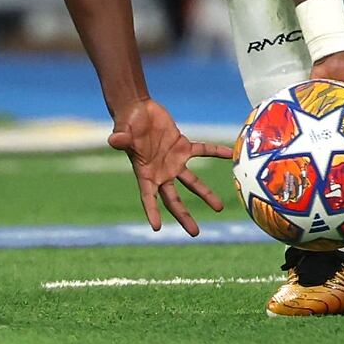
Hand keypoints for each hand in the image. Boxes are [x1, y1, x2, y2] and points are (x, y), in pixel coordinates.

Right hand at [107, 99, 229, 235]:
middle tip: (195, 233)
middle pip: (174, 200)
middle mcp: (161, 172)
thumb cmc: (126, 123)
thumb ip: (121, 139)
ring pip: (192, 182)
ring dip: (205, 194)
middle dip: (184, 216)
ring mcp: (173, 161)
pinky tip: (229, 154)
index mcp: (145, 173)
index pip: (148, 197)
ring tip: (219, 208)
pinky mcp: (182, 146)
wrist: (137, 110)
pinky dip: (215, 151)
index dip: (152, 211)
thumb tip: (114, 140)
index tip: (157, 228)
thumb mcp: (123, 132)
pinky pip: (203, 150)